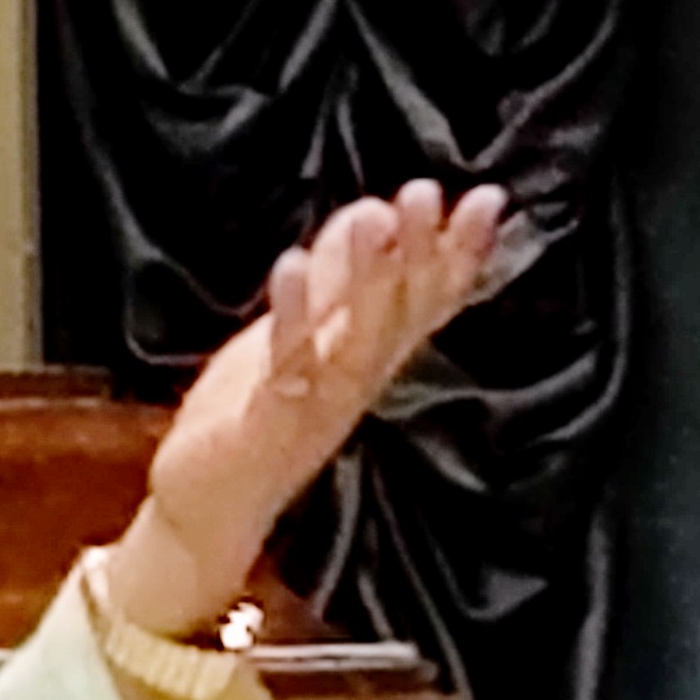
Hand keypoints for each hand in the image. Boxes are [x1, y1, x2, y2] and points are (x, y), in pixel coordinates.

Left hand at [103, 177, 510, 645]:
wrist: (209, 507)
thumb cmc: (257, 413)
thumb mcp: (302, 331)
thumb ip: (338, 278)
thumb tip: (375, 210)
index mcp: (369, 358)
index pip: (428, 301)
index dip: (461, 255)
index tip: (491, 200)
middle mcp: (356, 382)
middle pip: (401, 314)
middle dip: (419, 253)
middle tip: (429, 192)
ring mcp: (317, 405)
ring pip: (356, 340)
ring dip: (368, 279)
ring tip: (375, 216)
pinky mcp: (269, 424)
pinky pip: (287, 368)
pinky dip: (293, 318)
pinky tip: (292, 265)